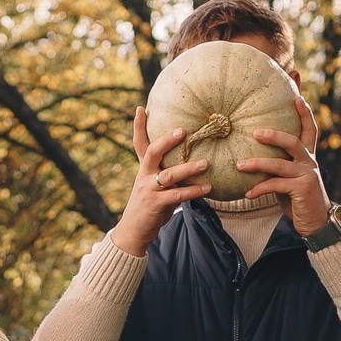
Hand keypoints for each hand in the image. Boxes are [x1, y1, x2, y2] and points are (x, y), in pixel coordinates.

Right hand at [112, 106, 214, 253]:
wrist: (132, 232)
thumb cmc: (149, 208)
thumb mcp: (154, 187)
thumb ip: (166, 174)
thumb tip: (189, 163)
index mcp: (143, 169)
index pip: (139, 144)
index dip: (138, 126)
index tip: (141, 108)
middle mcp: (144, 176)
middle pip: (152, 152)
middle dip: (166, 140)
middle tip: (183, 130)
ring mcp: (148, 190)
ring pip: (169, 175)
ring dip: (189, 168)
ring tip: (207, 162)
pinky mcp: (155, 205)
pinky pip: (177, 196)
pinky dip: (194, 191)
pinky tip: (208, 188)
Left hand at [236, 92, 334, 235]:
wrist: (316, 223)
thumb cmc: (297, 199)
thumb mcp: (288, 180)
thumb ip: (278, 166)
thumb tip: (252, 157)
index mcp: (308, 157)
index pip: (310, 130)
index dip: (305, 113)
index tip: (297, 97)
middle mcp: (309, 162)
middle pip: (293, 141)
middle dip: (274, 135)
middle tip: (254, 132)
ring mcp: (307, 175)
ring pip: (279, 164)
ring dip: (257, 164)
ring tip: (239, 165)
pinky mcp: (302, 189)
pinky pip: (276, 185)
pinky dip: (260, 188)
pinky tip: (248, 193)